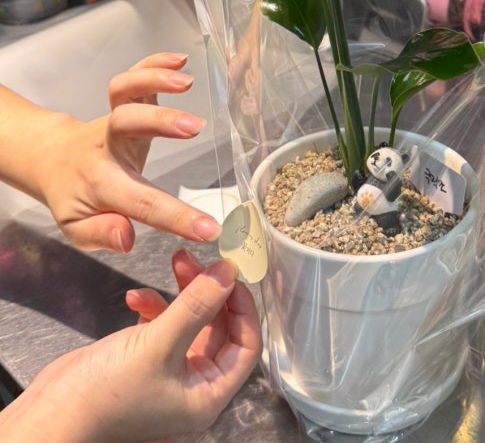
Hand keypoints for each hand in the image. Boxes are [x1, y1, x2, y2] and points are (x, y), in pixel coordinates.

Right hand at [0, 251, 261, 442]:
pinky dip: (154, 306)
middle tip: (200, 258)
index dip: (244, 308)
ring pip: (192, 320)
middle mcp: (194, 384)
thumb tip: (230, 272)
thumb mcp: (158, 343)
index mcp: (208, 393)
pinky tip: (135, 295)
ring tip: (176, 259)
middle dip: (211, 290)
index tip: (232, 273)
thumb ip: (197, 305)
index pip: (247, 346)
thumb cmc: (108, 391)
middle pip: (219, 328)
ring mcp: (169, 371)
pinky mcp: (145, 359)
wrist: (50, 414)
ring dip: (184, 291)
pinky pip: (163, 325)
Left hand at [34, 52, 220, 251]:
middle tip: (195, 129)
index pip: (142, 203)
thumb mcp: (77, 228)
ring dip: (154, 80)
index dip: (177, 217)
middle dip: (160, 122)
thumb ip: (100, 234)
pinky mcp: (123, 100)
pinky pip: (134, 75)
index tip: (210, 229)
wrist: (53, 158)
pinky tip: (179, 60)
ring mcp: (114, 117)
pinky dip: (155, 62)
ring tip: (188, 81)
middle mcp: (107, 144)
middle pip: (126, 123)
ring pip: (124, 90)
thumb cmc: (75, 195)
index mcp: (102, 183)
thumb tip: (127, 237)